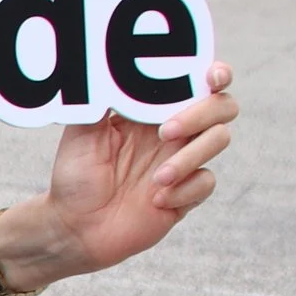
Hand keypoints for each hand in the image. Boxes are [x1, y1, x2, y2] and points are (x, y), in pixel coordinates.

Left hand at [0, 62, 237, 286]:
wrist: (74, 226)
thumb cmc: (75, 176)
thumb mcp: (80, 134)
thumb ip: (99, 101)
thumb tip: (111, 68)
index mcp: (152, 110)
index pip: (195, 82)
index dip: (214, 74)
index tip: (212, 76)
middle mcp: (174, 132)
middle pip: (221, 106)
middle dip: (201, 113)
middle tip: (165, 132)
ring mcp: (183, 161)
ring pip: (219, 140)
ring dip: (189, 156)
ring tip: (156, 179)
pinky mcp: (186, 193)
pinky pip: (206, 181)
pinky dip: (184, 190)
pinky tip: (155, 201)